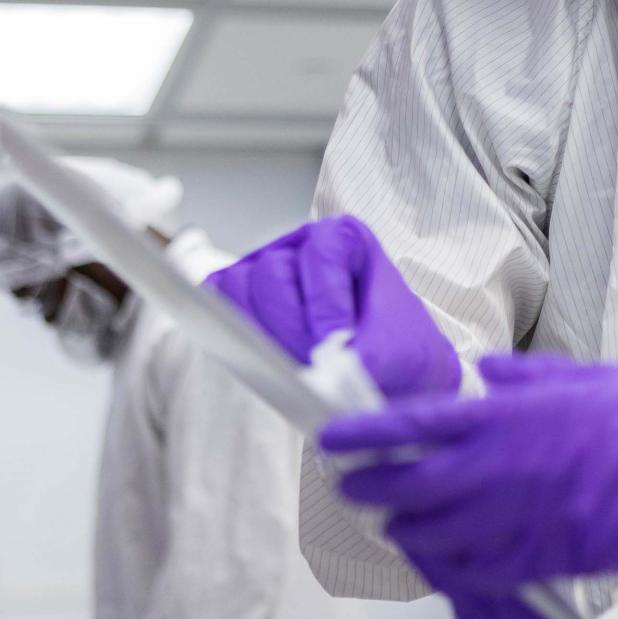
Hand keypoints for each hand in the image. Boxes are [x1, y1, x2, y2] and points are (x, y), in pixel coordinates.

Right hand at [206, 216, 459, 399]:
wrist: (391, 376)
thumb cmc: (397, 352)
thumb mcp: (394, 353)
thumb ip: (359, 358)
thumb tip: (322, 378)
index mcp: (345, 240)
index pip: (321, 254)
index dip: (324, 299)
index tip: (336, 339)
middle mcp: (300, 248)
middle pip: (271, 273)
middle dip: (289, 323)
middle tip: (312, 360)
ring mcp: (265, 273)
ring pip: (236, 288)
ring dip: (260, 332)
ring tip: (292, 365)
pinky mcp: (243, 304)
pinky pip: (219, 309)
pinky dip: (233, 335)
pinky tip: (263, 360)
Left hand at [318, 353, 617, 592]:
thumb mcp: (593, 377)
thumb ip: (532, 379)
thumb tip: (488, 374)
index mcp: (510, 414)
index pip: (413, 424)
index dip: (364, 433)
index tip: (332, 438)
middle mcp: (500, 466)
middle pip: (407, 485)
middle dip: (369, 488)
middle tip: (350, 488)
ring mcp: (517, 518)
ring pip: (433, 535)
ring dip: (405, 533)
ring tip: (392, 528)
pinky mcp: (542, 561)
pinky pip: (476, 573)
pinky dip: (451, 569)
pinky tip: (444, 565)